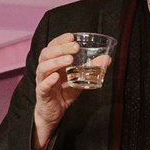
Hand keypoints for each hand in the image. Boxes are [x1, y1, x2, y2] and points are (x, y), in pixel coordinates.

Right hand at [30, 33, 91, 149]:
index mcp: (52, 63)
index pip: (52, 46)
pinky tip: (56, 77)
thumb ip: (91, 68)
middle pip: (46, 54)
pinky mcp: (42, 94)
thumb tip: (107, 58)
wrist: (54, 113)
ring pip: (43, 68)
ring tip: (69, 60)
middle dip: (60, 48)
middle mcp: (45, 69)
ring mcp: (42, 81)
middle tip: (75, 47)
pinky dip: (49, 80)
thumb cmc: (64, 92)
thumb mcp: (79, 79)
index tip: (71, 37)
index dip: (60, 40)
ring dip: (56, 62)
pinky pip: (43, 85)